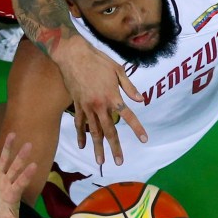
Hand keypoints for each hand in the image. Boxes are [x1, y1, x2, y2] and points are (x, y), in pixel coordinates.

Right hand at [0, 133, 40, 217]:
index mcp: (13, 195)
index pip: (20, 183)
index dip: (26, 175)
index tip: (35, 165)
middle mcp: (9, 183)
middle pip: (15, 168)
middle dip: (21, 157)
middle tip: (30, 144)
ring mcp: (1, 178)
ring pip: (5, 160)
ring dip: (8, 148)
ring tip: (13, 134)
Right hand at [56, 36, 147, 164]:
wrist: (73, 56)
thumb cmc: (98, 60)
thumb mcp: (117, 70)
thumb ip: (129, 87)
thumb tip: (141, 100)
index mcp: (112, 96)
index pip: (128, 116)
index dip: (137, 128)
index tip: (144, 139)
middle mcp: (100, 105)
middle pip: (109, 130)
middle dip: (115, 147)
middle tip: (120, 161)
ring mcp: (87, 106)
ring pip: (93, 131)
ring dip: (98, 147)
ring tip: (101, 161)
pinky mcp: (77, 105)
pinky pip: (79, 123)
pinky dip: (80, 135)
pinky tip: (82, 146)